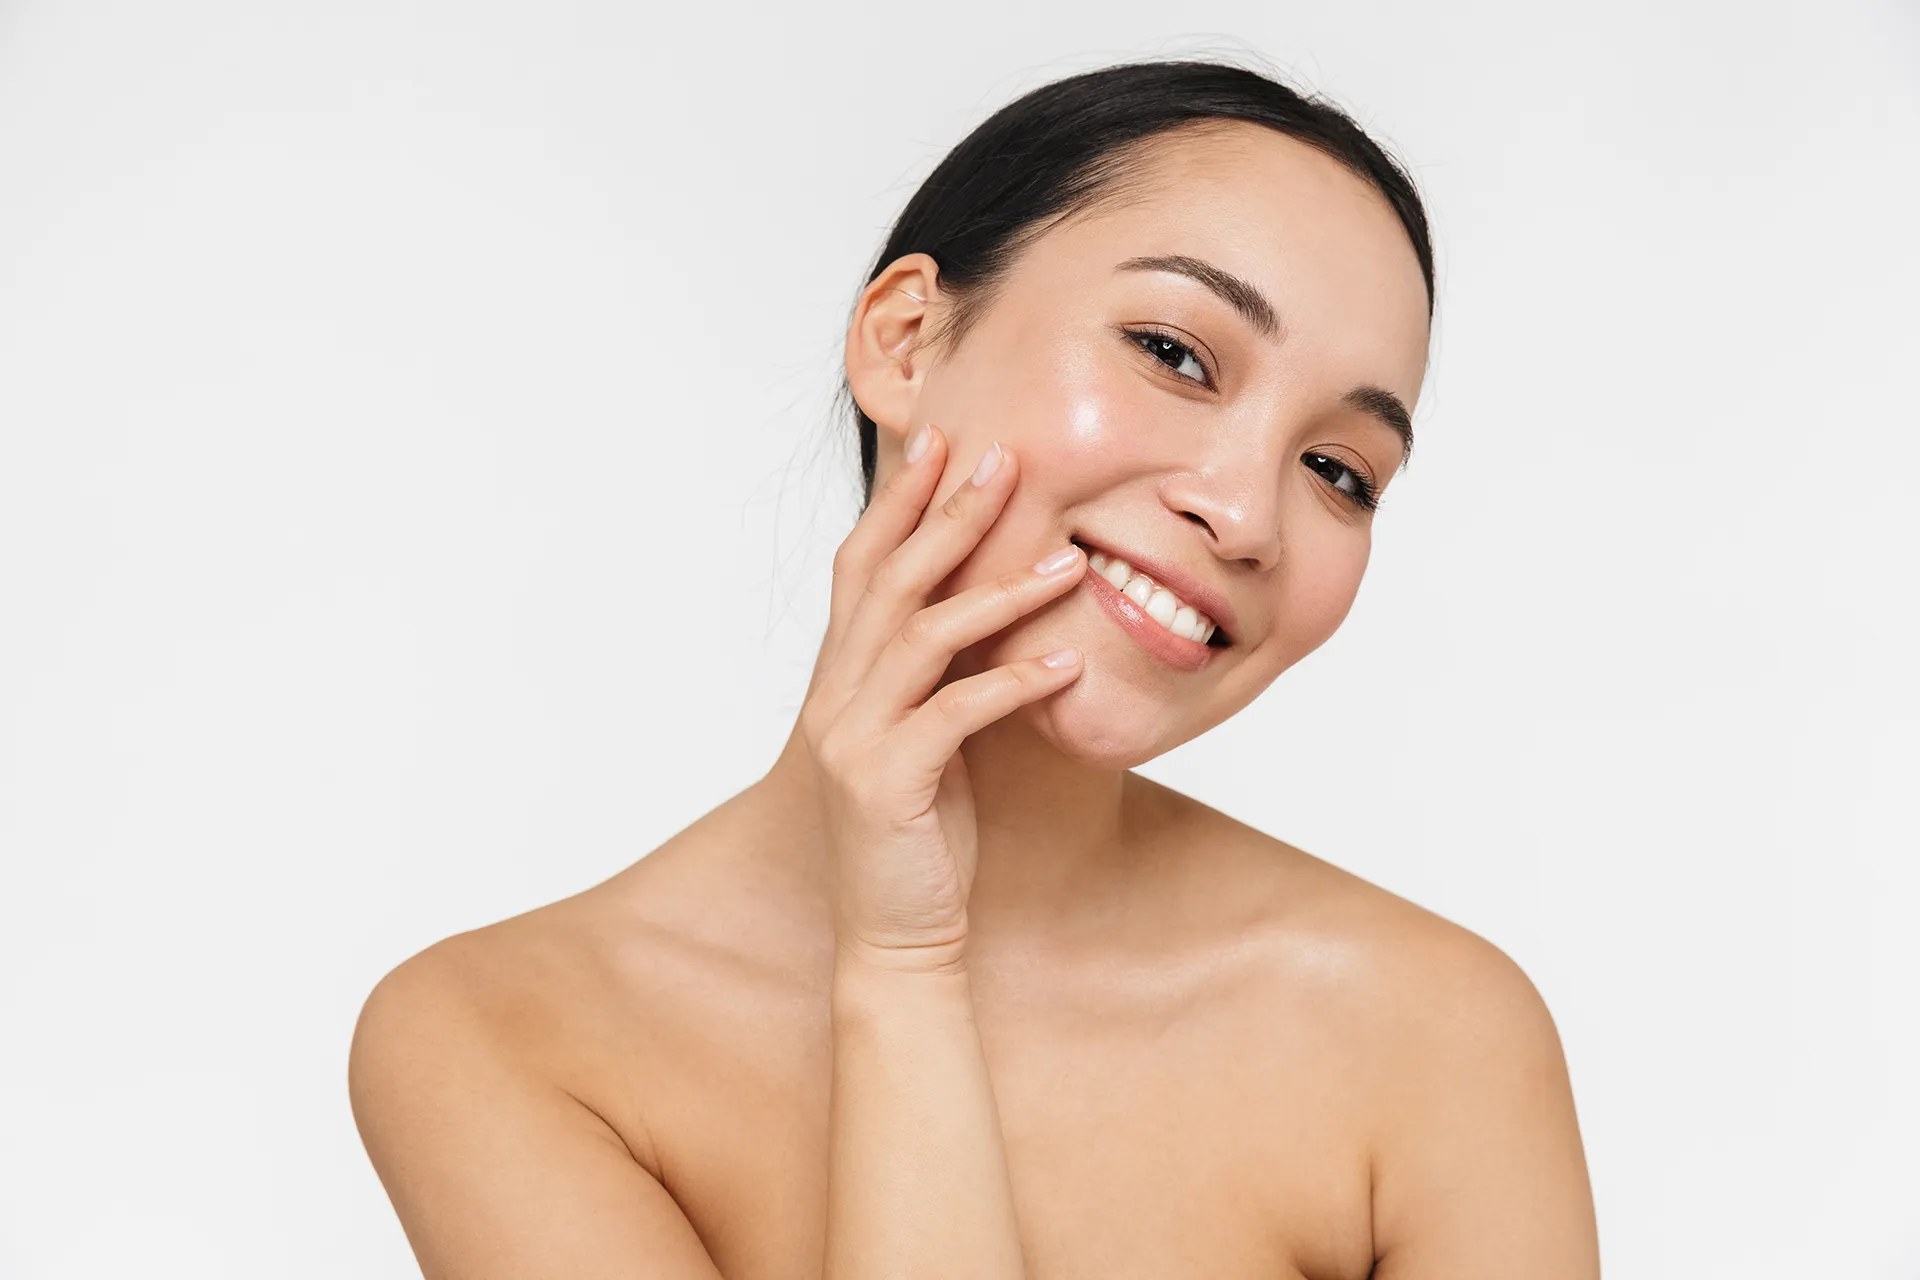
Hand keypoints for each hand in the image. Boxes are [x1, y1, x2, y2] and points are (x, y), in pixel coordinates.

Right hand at [799, 425, 1087, 971]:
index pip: (861, 566)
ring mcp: (852, 738)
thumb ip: (943, 672)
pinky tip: (1066, 661)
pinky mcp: (885, 783)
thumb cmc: (921, 832)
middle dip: (948, 515)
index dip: (898, 501)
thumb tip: (998, 602)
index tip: (941, 440)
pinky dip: (1014, 681)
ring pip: (924, 636)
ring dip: (1000, 590)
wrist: (892, 933)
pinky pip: (956, 713)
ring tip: (1069, 559)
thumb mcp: (929, 735)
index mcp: (840, 678)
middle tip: (1004, 458)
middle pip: (890, 581)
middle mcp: (834, 696)